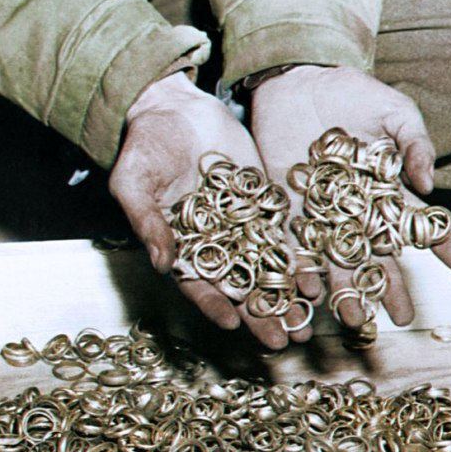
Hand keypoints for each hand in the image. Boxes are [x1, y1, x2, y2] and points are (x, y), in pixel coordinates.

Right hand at [110, 72, 309, 348]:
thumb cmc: (144, 147)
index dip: (215, 306)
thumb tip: (160, 262)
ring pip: (267, 271)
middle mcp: (214, 246)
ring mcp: (241, 228)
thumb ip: (147, 221)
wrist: (174, 109)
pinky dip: (300, 262)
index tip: (233, 324)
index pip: (198, 286)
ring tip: (307, 322)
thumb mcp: (134, 182)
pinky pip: (284, 239)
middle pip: (240, 288)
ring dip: (287, 298)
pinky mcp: (263, 206)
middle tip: (282, 342)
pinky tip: (317, 282)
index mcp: (180, 249)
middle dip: (261, 317)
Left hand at [250, 65, 450, 326]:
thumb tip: (429, 186)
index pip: (418, 223)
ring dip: (346, 291)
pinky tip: (310, 293)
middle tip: (402, 319)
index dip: (440, 244)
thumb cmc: (353, 94)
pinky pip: (296, 246)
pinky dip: (302, 269)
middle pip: (377, 257)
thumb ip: (415, 145)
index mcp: (386, 192)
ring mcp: (323, 214)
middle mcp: (356, 212)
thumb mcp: (394, 112)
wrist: (299, 80)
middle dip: (390, 288)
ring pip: (337, 261)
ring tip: (355, 319)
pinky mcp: (289, 210)